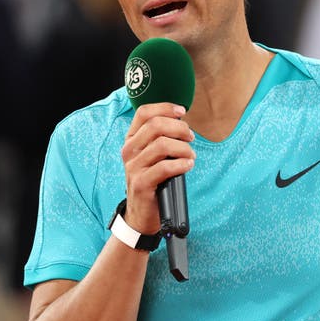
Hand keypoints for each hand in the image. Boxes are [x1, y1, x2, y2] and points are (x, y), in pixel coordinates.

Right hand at [120, 103, 195, 234]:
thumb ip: (161, 138)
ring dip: (184, 148)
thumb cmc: (153, 180)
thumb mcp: (153, 156)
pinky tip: (188, 166)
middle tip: (190, 138)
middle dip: (180, 129)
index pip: (144, 113)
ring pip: (162, 145)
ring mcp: (133, 167)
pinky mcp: (141, 183)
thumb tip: (182, 122)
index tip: (182, 112)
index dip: (165, 108)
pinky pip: (164, 167)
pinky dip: (181, 164)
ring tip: (190, 156)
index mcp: (131, 139)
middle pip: (156, 125)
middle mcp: (129, 150)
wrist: (142, 213)